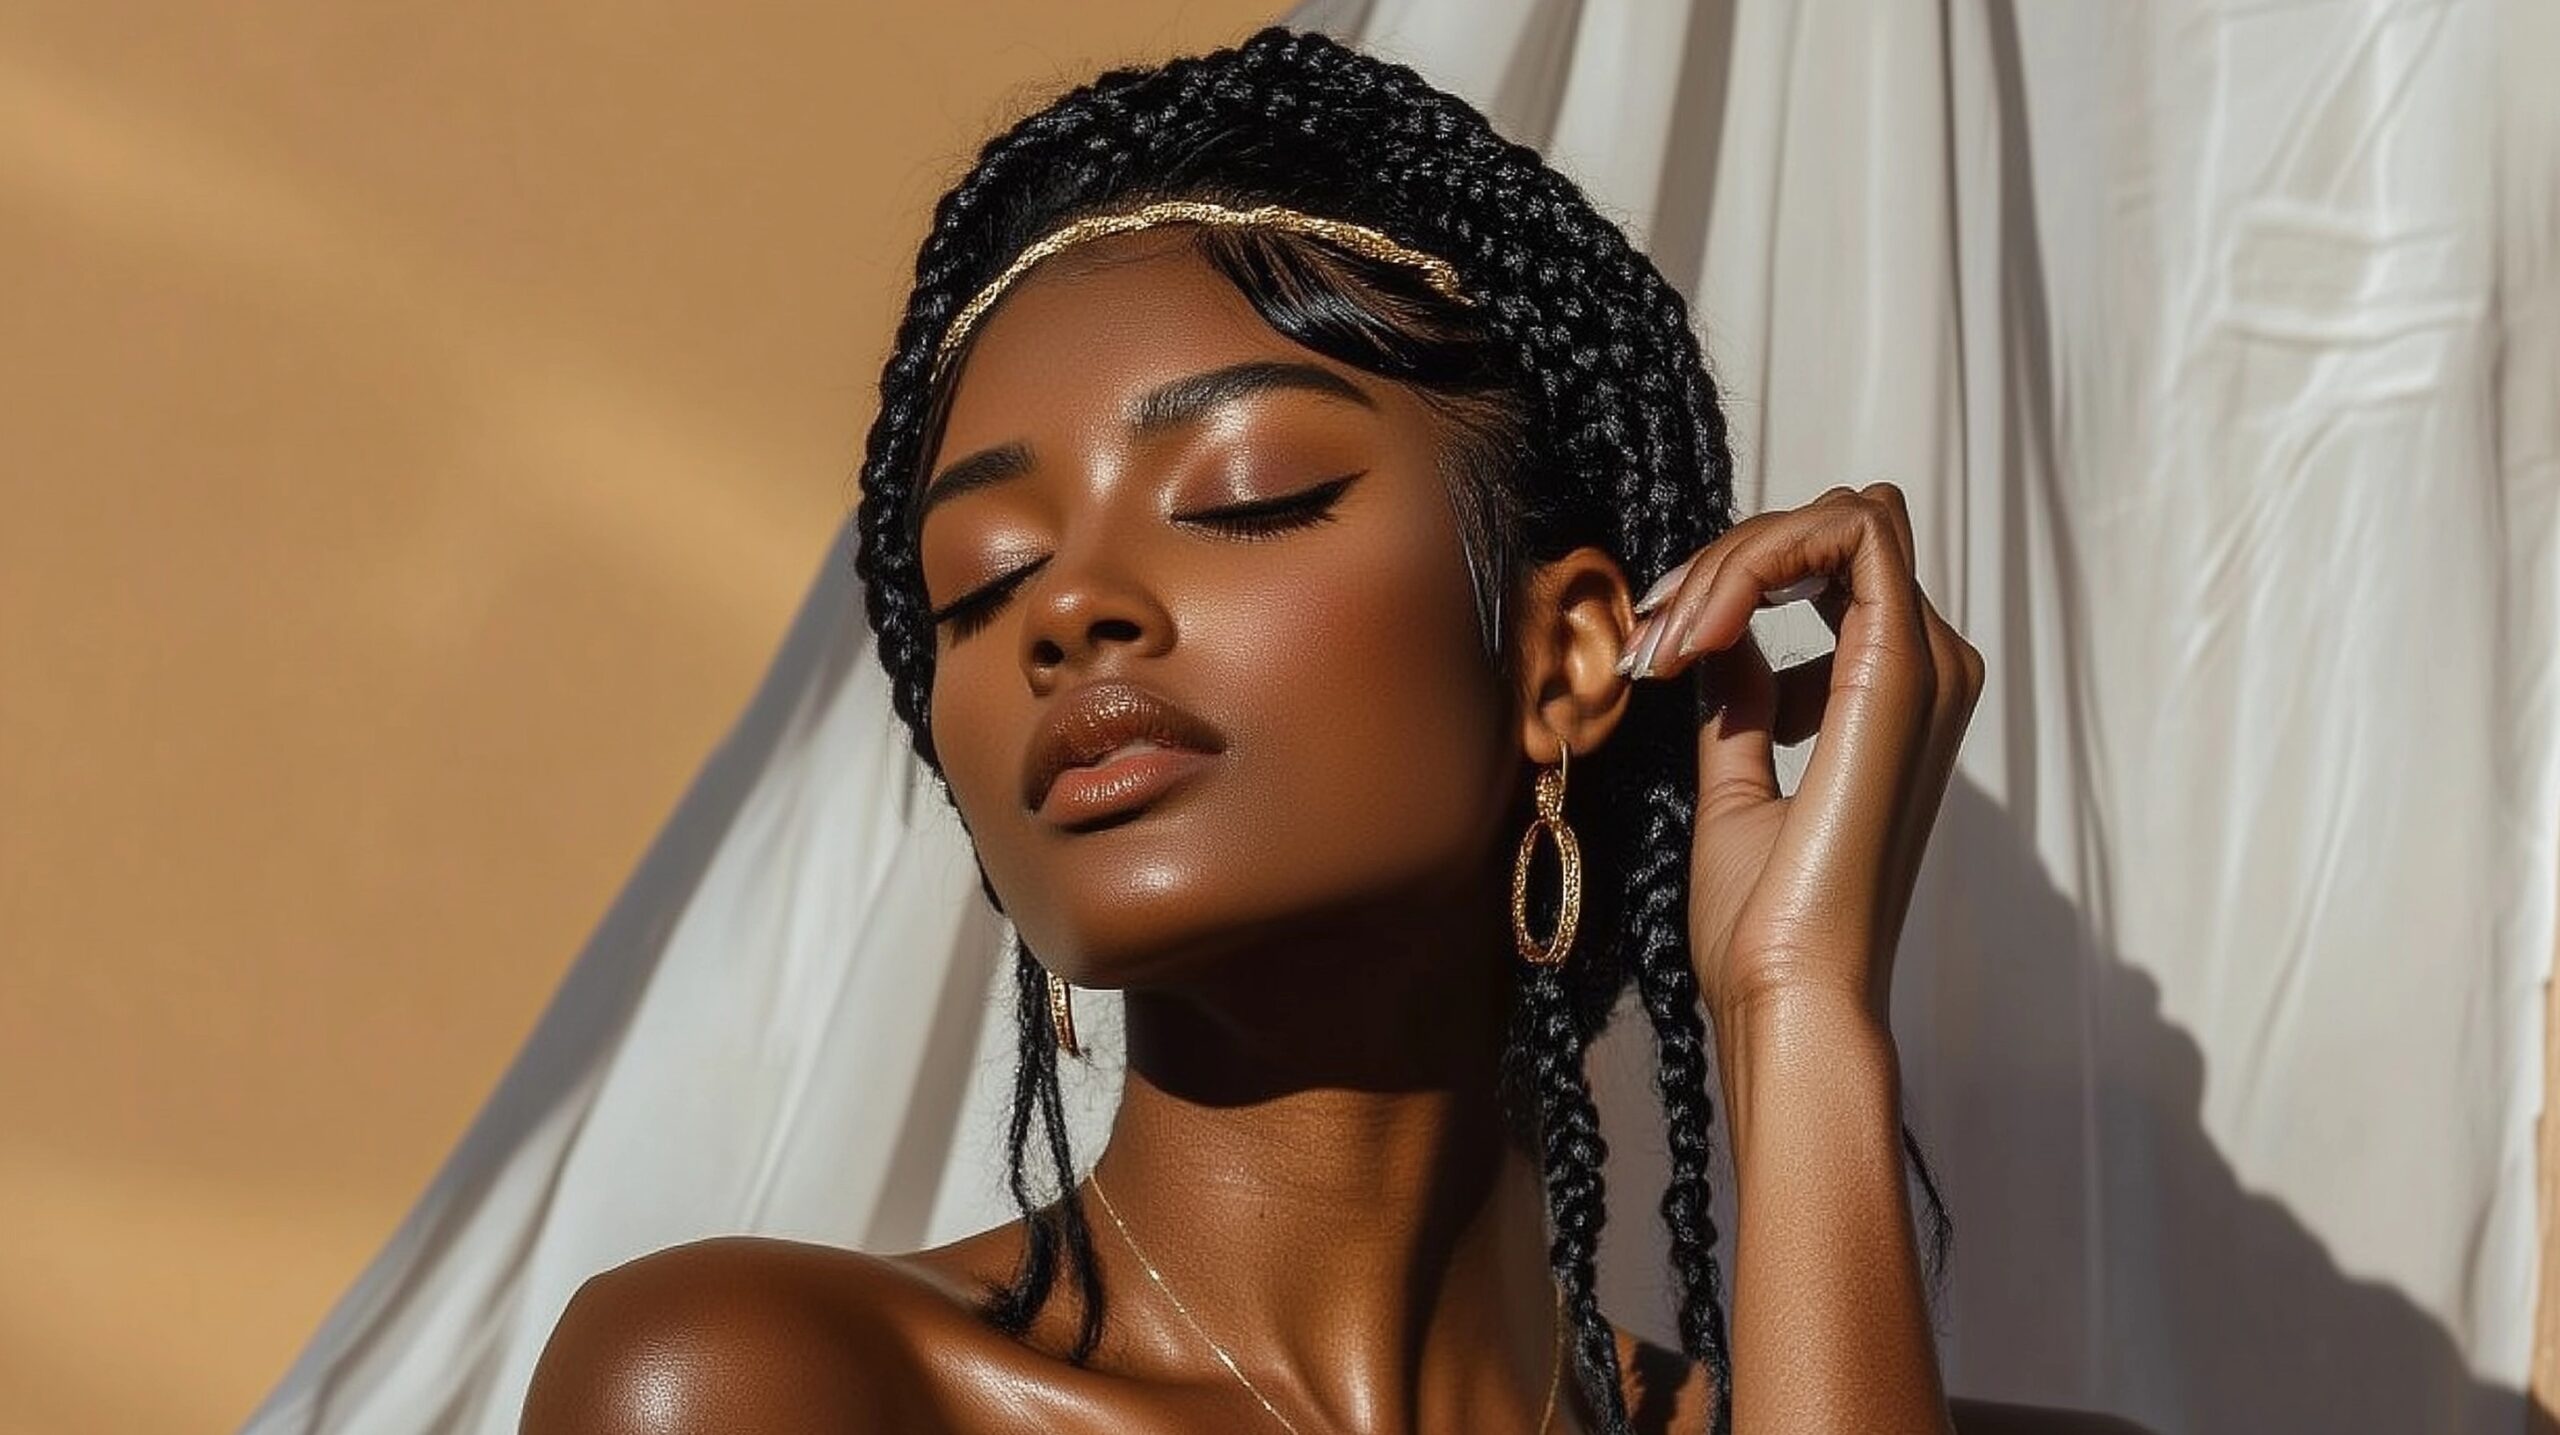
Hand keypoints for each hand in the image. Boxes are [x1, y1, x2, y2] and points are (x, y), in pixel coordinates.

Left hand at [1616, 483, 1981, 1027]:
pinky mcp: (1903, 670)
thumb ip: (1741, 706)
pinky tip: (1698, 636)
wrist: (1789, 990)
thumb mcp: (1735, 784)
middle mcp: (1928, 671)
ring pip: (1842, 519)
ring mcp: (1925, 667)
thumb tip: (1724, 646)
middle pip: (1838, 529)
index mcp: (1895, 697)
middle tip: (1655, 638)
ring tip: (1666, 645)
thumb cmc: (1765, 923)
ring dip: (1735, 559)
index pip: (1834, 565)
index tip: (1658, 648)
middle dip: (1731, 559)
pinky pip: (1850, 536)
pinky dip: (1756, 561)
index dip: (1735, 580)